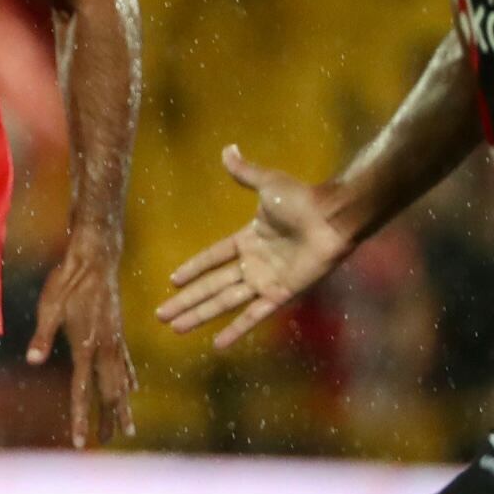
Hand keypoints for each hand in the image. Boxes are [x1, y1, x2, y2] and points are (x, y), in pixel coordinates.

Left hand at [26, 234, 136, 446]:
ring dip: (123, 405)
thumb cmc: (68, 281)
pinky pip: (126, 363)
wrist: (96, 258)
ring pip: (122, 381)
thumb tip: (33, 361)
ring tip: (127, 427)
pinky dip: (129, 379)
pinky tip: (133, 388)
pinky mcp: (118, 331)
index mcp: (86, 346)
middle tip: (107, 442)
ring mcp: (115, 340)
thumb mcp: (48, 307)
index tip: (81, 442)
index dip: (81, 418)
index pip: (82, 391)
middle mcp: (106, 348)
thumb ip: (42, 337)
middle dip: (108, 420)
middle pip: (109, 393)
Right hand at [157, 144, 350, 350]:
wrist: (333, 217)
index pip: (213, 257)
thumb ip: (245, 173)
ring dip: (199, 316)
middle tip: (161, 315)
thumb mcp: (268, 183)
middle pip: (211, 286)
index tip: (172, 280)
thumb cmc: (305, 199)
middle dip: (185, 301)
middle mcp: (255, 263)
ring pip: (224, 302)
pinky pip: (253, 315)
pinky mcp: (280, 294)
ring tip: (175, 329)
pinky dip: (236, 330)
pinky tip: (216, 344)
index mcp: (249, 238)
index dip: (193, 268)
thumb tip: (227, 149)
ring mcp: (266, 281)